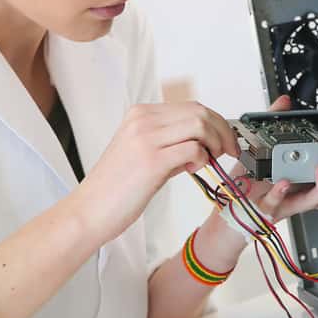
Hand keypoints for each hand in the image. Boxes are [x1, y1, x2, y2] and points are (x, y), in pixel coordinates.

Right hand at [78, 101, 239, 243]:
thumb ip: (171, 143)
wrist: (89, 210)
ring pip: (200, 125)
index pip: (191, 106)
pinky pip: (192, 149)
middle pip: (200, 111)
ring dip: (215, 143)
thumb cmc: (114, 187)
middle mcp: (143, 120)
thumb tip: (205, 143)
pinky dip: (202, 158)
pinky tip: (194, 169)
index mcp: (140, 114)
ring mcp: (146, 138)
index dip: (216, 122)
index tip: (226, 139)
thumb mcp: (142, 153)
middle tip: (229, 150)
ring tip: (210, 160)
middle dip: (223, 130)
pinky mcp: (151, 160)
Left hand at [236, 95, 317, 221]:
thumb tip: (285, 102)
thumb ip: (276, 122)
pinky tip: (283, 182)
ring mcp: (288, 202)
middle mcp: (302, 193)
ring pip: (316, 202)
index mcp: (307, 180)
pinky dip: (281, 193)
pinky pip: (278, 203)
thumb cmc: (250, 181)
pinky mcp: (270, 207)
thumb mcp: (265, 147)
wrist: (231, 206)